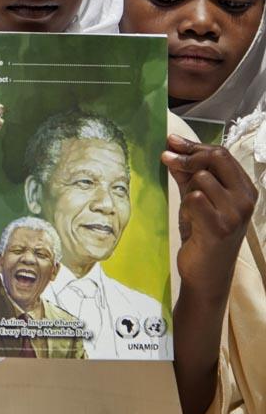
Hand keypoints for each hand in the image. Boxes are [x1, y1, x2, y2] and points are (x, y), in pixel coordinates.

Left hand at [162, 134, 256, 299]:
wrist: (205, 272)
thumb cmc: (202, 233)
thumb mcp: (195, 197)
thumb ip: (187, 173)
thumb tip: (171, 147)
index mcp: (245, 188)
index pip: (221, 153)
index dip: (193, 146)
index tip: (171, 142)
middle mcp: (245, 198)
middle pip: (216, 157)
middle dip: (188, 157)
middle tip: (168, 159)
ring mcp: (235, 212)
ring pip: (202, 178)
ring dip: (187, 189)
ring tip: (190, 209)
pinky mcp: (220, 226)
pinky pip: (194, 198)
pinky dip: (186, 205)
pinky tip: (191, 219)